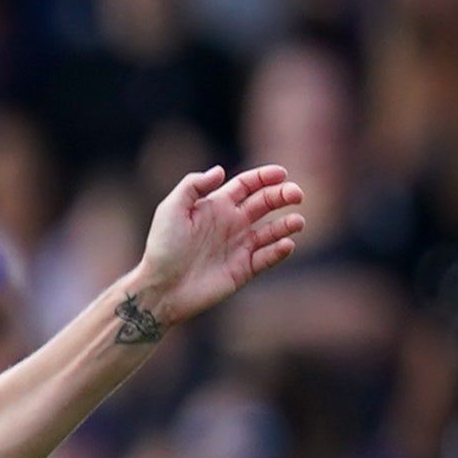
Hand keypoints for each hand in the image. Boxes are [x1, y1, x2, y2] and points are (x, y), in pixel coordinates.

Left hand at [129, 164, 306, 332]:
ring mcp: (239, 246)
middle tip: (296, 195)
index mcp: (216, 206)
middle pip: (266, 202)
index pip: (248, 185)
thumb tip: (220, 170)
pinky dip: (280, 250)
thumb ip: (193, 186)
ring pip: (273, 230)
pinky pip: (268, 257)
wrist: (160, 288)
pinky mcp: (243, 269)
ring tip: (296, 222)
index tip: (281, 174)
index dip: (265, 176)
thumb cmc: (163, 247)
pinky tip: (284, 244)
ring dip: (288, 224)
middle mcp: (232, 223)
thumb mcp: (171, 210)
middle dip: (284, 195)